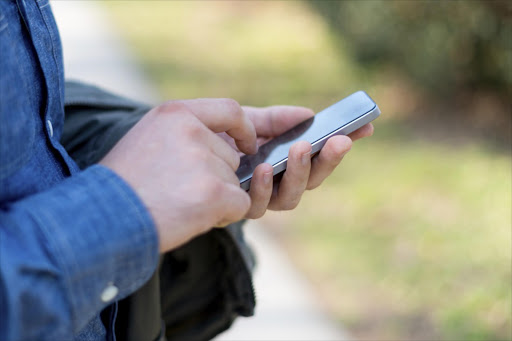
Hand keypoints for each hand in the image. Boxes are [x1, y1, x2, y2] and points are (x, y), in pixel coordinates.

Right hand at [100, 99, 256, 252]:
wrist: (101, 219)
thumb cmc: (122, 185)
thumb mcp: (146, 138)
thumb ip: (182, 134)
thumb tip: (222, 146)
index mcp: (175, 114)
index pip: (230, 110)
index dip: (244, 129)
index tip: (247, 145)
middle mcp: (192, 131)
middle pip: (231, 157)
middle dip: (217, 178)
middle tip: (183, 192)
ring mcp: (204, 162)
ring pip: (234, 182)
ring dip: (217, 199)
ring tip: (180, 205)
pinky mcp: (214, 192)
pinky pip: (241, 204)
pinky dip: (225, 215)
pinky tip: (194, 218)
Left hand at [219, 105, 373, 217]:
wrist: (177, 151)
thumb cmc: (214, 137)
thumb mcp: (247, 121)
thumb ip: (276, 120)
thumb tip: (308, 115)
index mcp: (284, 163)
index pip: (320, 157)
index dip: (342, 144)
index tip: (365, 127)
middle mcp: (276, 185)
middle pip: (312, 180)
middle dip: (328, 160)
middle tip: (339, 141)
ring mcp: (258, 200)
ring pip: (291, 198)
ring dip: (299, 173)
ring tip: (302, 148)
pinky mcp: (238, 209)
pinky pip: (257, 204)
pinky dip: (263, 186)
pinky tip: (263, 167)